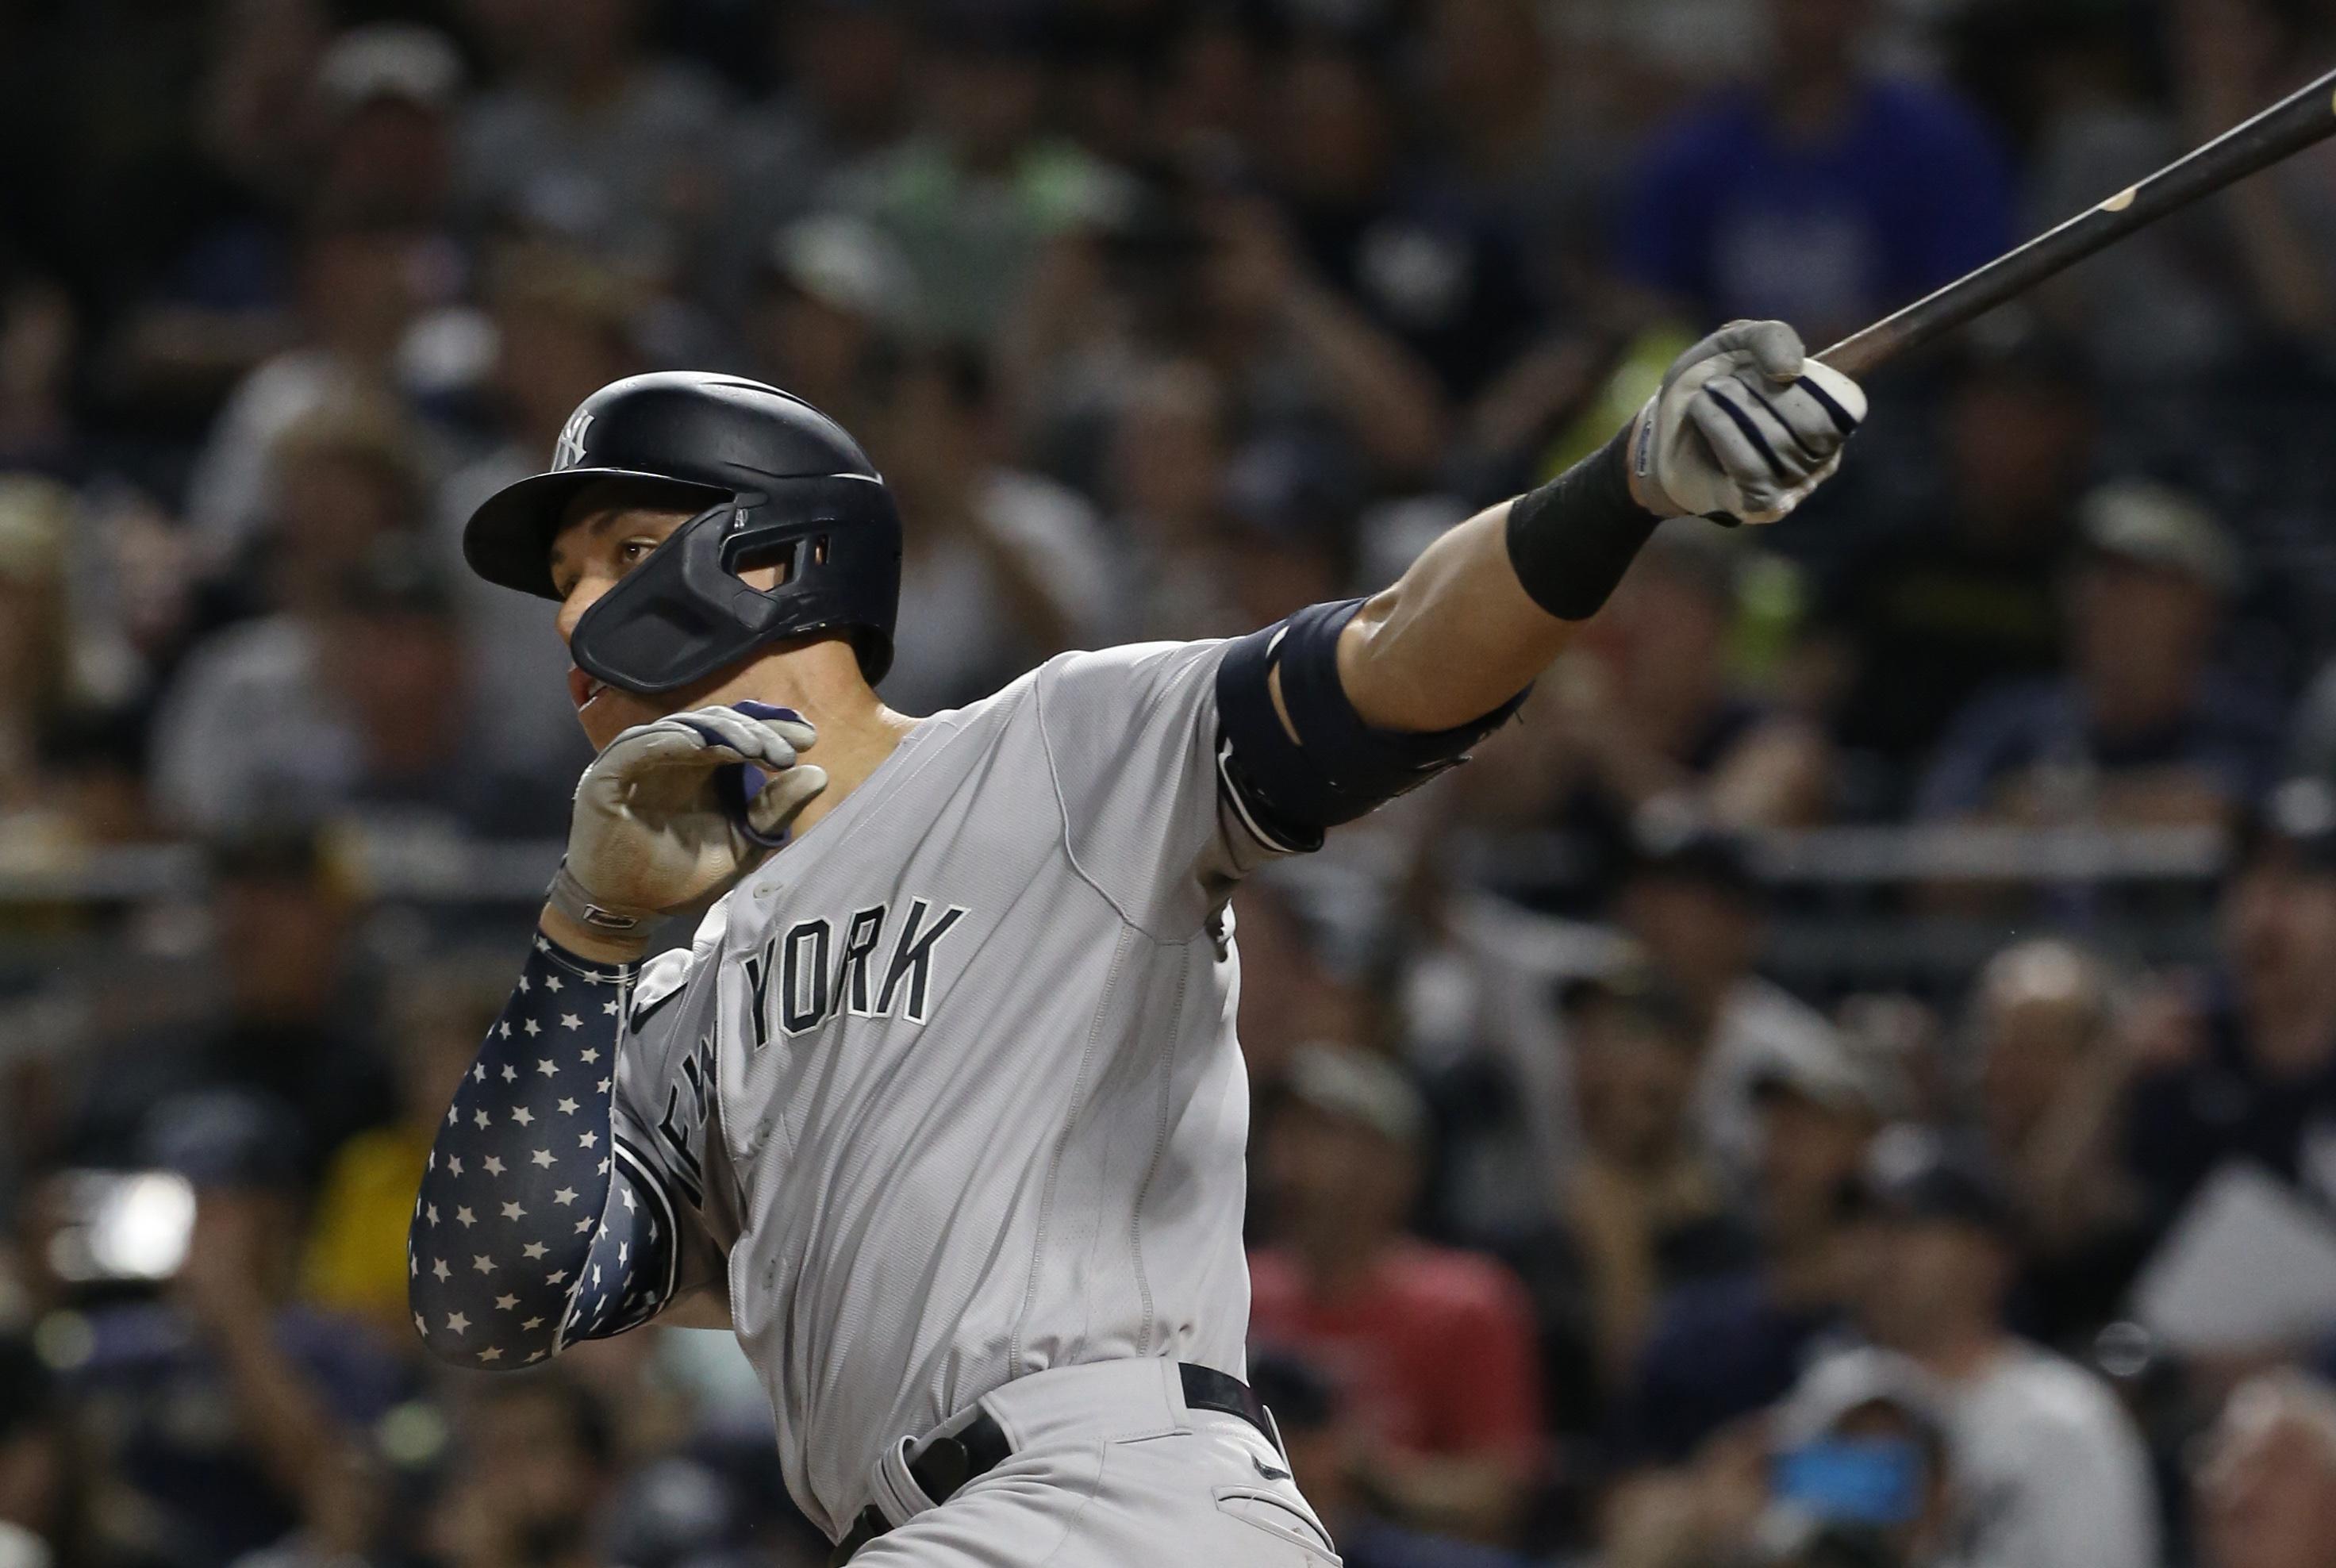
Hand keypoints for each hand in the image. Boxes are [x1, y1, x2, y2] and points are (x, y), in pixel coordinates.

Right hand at [562, 705, 826, 923]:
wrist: (631, 909)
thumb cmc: (684, 875)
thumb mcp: (743, 843)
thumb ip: (776, 809)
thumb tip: (819, 773)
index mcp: (706, 766)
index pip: (741, 733)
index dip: (773, 729)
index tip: (809, 738)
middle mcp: (674, 755)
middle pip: (717, 724)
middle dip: (754, 731)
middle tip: (783, 751)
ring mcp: (640, 760)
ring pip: (682, 728)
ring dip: (718, 733)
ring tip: (752, 746)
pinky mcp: (608, 772)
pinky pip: (637, 747)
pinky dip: (666, 741)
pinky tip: (698, 744)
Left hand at [1627, 320, 1865, 524]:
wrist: (1663, 429)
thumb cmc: (1713, 385)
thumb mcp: (1741, 342)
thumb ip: (1773, 338)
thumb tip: (1790, 373)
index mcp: (1837, 415)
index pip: (1845, 402)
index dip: (1804, 377)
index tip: (1770, 370)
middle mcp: (1827, 455)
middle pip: (1812, 422)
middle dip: (1759, 389)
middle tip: (1726, 382)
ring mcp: (1797, 485)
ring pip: (1777, 442)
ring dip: (1731, 406)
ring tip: (1708, 397)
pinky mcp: (1764, 505)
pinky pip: (1749, 467)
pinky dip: (1719, 429)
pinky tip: (1702, 416)